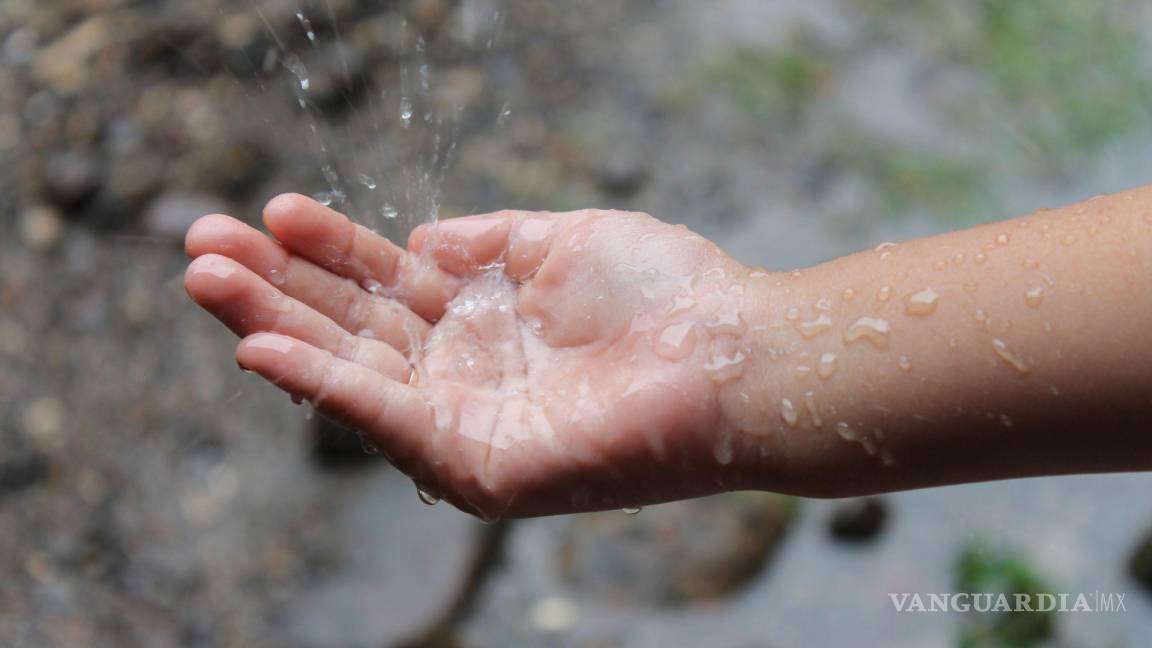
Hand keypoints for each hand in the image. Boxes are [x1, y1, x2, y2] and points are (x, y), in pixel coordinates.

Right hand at [185, 195, 764, 517]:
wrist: (733, 352)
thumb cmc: (666, 293)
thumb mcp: (563, 240)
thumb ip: (488, 241)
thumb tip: (418, 237)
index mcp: (485, 320)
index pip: (386, 283)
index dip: (329, 248)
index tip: (273, 209)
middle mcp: (466, 372)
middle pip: (352, 326)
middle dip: (275, 286)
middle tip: (200, 243)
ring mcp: (468, 420)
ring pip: (352, 370)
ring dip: (274, 326)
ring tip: (203, 276)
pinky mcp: (479, 465)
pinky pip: (388, 420)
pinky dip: (324, 385)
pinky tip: (263, 346)